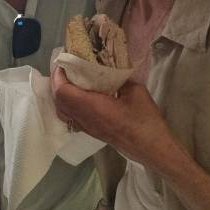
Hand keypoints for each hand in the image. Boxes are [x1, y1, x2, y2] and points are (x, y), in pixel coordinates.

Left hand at [51, 68, 186, 173]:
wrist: (152, 148)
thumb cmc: (145, 120)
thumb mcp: (135, 91)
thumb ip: (119, 78)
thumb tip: (111, 69)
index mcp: (93, 107)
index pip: (63, 92)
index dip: (58, 76)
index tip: (64, 62)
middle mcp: (85, 119)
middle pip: (58, 102)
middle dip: (57, 83)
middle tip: (66, 68)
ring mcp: (87, 128)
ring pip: (62, 112)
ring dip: (62, 95)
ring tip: (71, 80)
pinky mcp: (92, 132)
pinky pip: (71, 117)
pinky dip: (69, 104)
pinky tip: (81, 95)